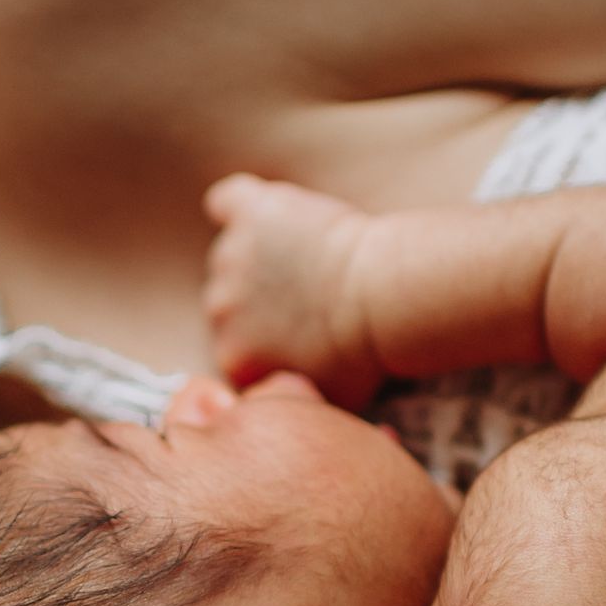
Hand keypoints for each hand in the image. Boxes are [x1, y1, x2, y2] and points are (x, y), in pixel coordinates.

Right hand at [200, 174, 381, 408]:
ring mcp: (230, 258)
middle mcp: (218, 310)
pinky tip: (273, 212)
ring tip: (312, 254)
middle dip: (264, 297)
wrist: (387, 299)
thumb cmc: (367, 356)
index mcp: (234, 359)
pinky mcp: (250, 213)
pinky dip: (242, 205)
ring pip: (236, 253)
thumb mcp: (323, 403)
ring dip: (266, 254)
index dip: (270, 337)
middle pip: (232, 300)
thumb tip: (281, 403)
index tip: (303, 330)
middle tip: (312, 293)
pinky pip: (228, 202)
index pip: (239, 346)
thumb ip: (288, 401)